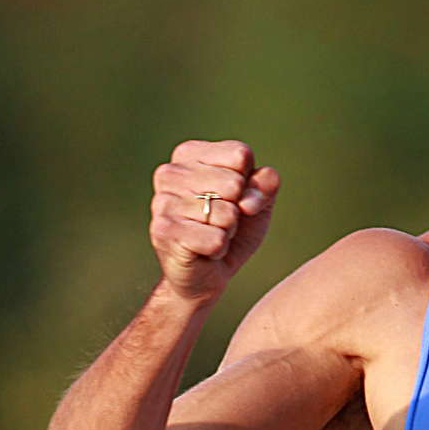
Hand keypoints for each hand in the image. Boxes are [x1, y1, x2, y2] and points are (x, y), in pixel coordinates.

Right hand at [149, 139, 279, 304]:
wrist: (205, 275)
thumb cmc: (230, 230)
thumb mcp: (257, 202)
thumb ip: (265, 184)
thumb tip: (248, 199)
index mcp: (190, 154)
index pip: (240, 154)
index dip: (249, 183)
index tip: (235, 198)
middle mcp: (170, 172)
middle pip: (234, 183)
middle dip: (237, 210)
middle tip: (220, 222)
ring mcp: (163, 201)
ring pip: (226, 213)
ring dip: (227, 231)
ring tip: (210, 234)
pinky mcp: (164, 230)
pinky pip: (216, 239)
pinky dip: (218, 249)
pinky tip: (204, 251)